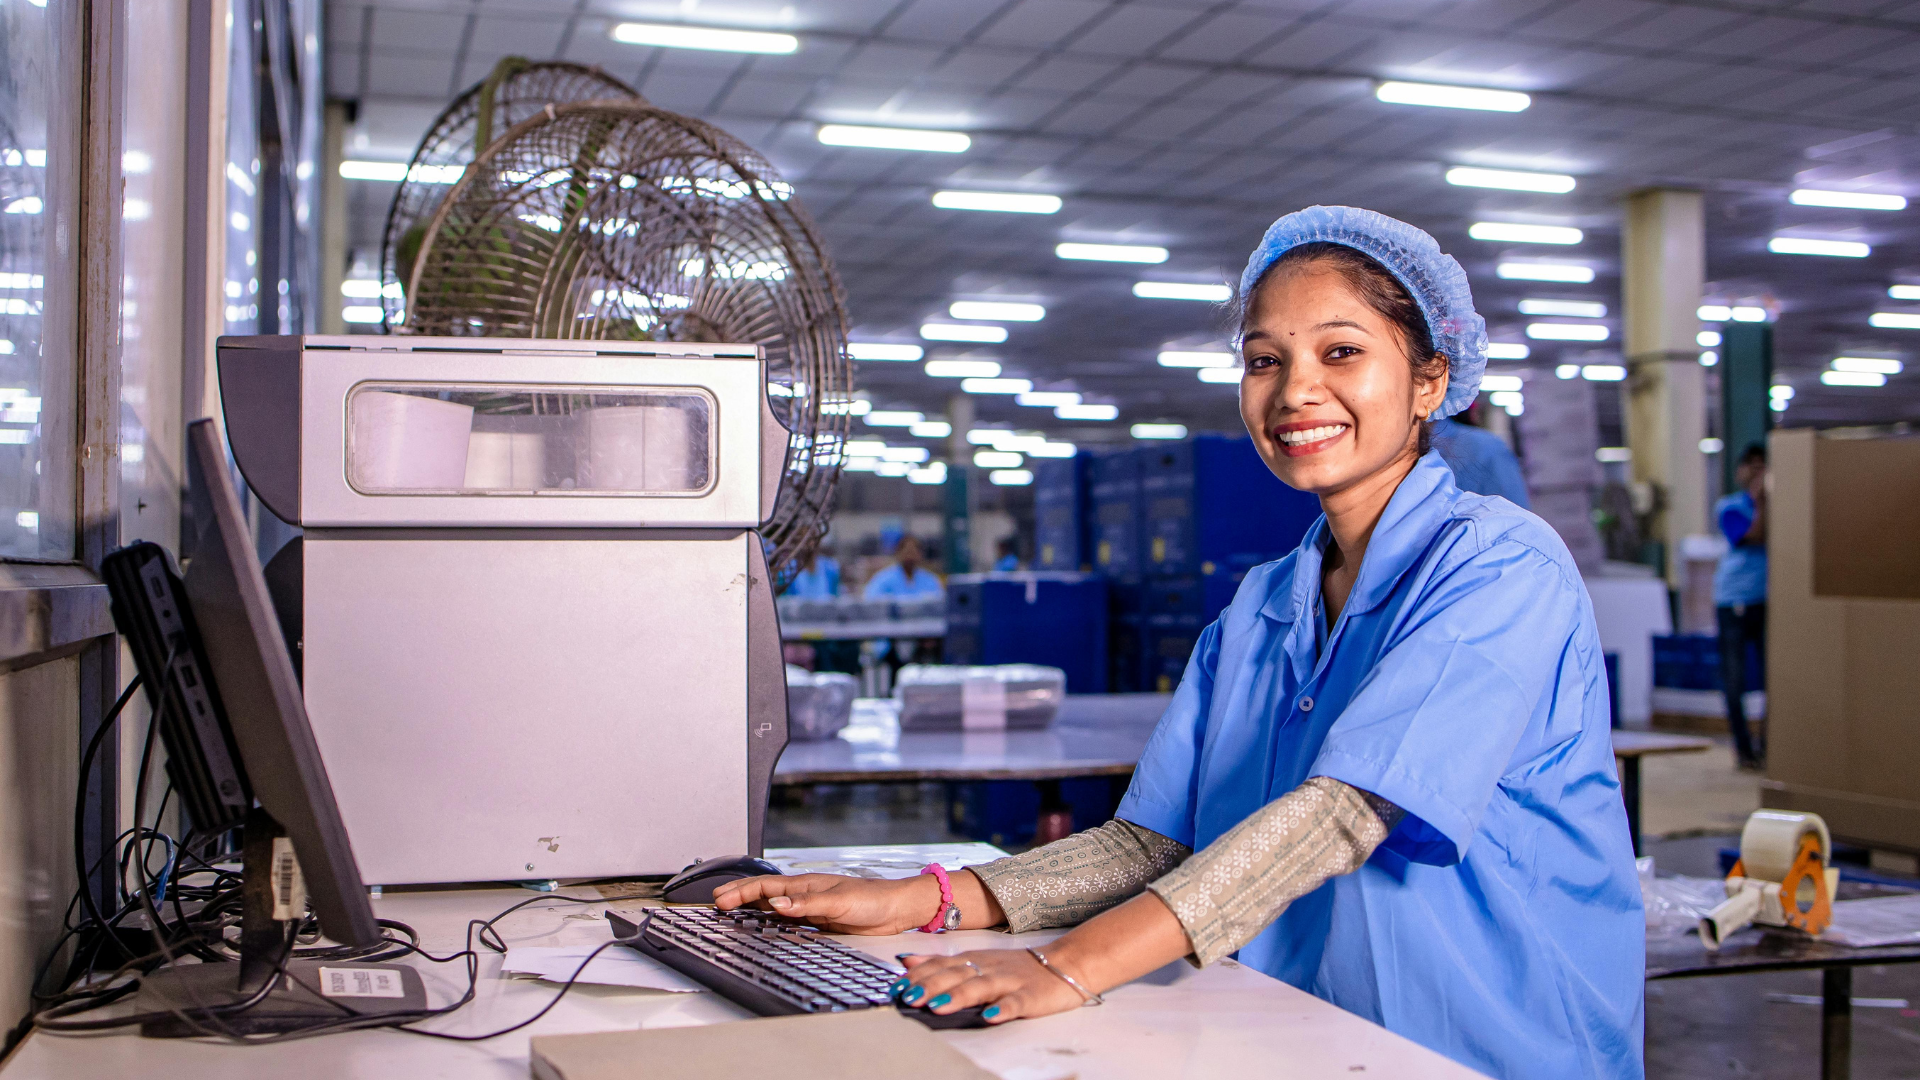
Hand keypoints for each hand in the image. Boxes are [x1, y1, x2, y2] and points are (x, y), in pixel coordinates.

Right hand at [711, 873, 939, 935]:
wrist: (896, 908)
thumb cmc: (873, 898)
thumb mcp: (839, 902)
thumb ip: (806, 904)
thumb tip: (776, 903)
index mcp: (806, 885)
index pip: (765, 885)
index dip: (740, 891)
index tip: (720, 898)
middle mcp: (805, 894)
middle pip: (764, 893)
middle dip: (739, 895)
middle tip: (717, 902)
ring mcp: (810, 906)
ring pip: (773, 905)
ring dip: (752, 907)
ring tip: (732, 911)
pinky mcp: (819, 920)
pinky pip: (788, 919)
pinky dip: (771, 919)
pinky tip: (766, 925)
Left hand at [893, 948, 1084, 1023]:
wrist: (1064, 963)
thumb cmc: (1015, 967)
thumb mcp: (974, 959)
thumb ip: (940, 962)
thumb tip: (905, 961)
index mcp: (972, 960)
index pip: (939, 966)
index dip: (917, 976)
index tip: (895, 988)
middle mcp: (987, 968)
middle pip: (955, 975)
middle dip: (929, 986)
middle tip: (907, 998)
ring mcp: (1009, 981)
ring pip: (980, 987)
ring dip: (957, 996)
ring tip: (937, 1007)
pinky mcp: (1030, 996)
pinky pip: (1015, 1003)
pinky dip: (1003, 1009)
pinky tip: (990, 1017)